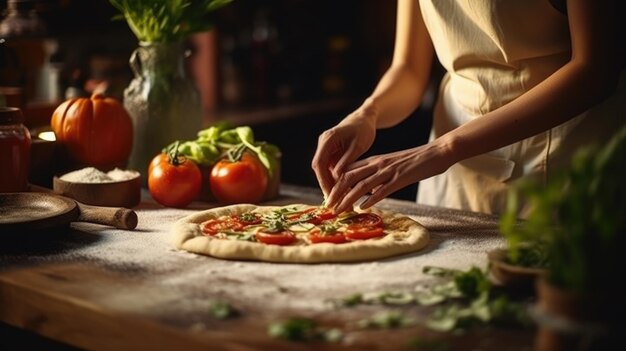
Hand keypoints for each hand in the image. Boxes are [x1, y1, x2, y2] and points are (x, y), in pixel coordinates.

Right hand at [311, 111, 376, 197]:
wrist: (364, 118)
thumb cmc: (363, 129)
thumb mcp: (358, 145)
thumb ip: (347, 160)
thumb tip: (337, 177)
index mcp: (327, 139)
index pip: (319, 163)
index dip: (323, 180)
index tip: (329, 194)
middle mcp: (323, 144)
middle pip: (319, 168)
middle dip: (326, 185)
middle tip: (334, 202)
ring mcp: (326, 149)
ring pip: (324, 170)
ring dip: (331, 184)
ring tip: (340, 200)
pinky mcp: (331, 153)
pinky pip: (330, 168)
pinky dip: (336, 179)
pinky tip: (343, 192)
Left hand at [324, 141, 453, 212]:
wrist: (438, 151)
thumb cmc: (416, 161)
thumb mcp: (392, 166)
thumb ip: (378, 177)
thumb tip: (368, 192)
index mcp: (375, 161)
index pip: (349, 171)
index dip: (336, 184)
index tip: (329, 197)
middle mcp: (378, 164)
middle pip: (349, 178)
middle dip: (336, 193)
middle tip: (328, 207)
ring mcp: (389, 170)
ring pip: (362, 185)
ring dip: (348, 199)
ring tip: (339, 210)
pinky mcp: (401, 177)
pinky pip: (383, 189)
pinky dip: (371, 198)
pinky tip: (363, 207)